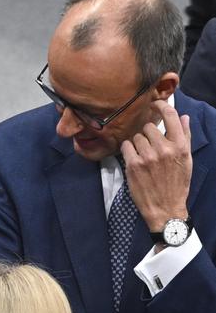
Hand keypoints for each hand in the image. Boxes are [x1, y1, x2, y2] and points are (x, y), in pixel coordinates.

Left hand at [120, 100, 191, 231]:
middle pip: (149, 127)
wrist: (165, 209)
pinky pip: (126, 146)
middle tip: (150, 147)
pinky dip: (128, 150)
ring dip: (137, 144)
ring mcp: (147, 156)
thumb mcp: (187, 161)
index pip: (170, 115)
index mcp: (180, 146)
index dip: (161, 105)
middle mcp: (164, 149)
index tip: (155, 103)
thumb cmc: (177, 185)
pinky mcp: (133, 165)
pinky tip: (133, 159)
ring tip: (143, 157)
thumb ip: (185, 137)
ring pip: (137, 136)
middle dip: (148, 135)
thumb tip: (184, 117)